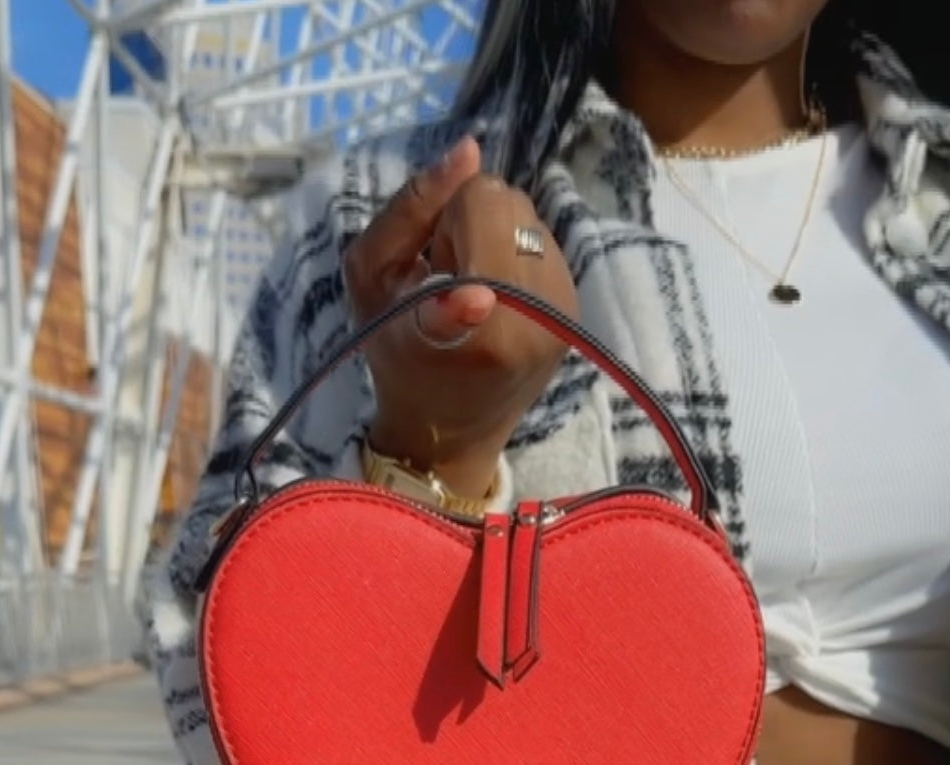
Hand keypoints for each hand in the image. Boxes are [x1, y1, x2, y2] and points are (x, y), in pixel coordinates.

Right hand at [341, 135, 577, 497]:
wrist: (450, 430)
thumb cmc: (395, 353)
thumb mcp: (372, 275)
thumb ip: (412, 208)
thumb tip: (469, 149)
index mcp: (487, 314)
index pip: (483, 201)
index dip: (450, 217)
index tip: (433, 259)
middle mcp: (539, 313)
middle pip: (506, 201)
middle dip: (467, 224)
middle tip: (442, 271)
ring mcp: (566, 313)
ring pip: (528, 217)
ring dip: (492, 238)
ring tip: (469, 285)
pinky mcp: (577, 311)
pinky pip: (544, 243)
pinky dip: (513, 256)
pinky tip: (494, 294)